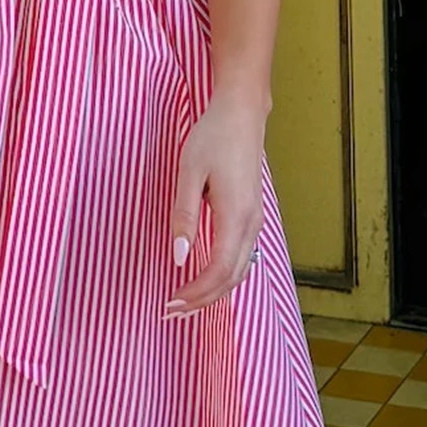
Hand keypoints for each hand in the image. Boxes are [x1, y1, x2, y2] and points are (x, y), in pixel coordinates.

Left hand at [165, 98, 267, 314]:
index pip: (219, 270)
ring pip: (240, 272)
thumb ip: (184, 216)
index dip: (196, 293)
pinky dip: (223, 277)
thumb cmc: (213, 137)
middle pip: (232, 279)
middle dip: (202, 301)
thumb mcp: (188, 173)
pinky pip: (242, 259)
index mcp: (236, 215)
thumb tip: (180, 256)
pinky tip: (203, 281)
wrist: (242, 113)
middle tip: (172, 312)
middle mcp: (251, 224)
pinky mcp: (251, 218)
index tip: (171, 302)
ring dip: (213, 292)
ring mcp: (255, 222)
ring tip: (185, 304)